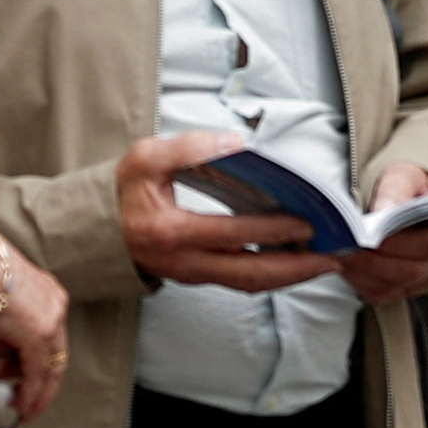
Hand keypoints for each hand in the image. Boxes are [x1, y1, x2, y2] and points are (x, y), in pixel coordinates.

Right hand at [0, 238, 70, 418]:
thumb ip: (4, 329)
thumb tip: (4, 356)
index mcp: (46, 291)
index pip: (49, 334)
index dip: (36, 358)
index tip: (21, 372)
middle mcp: (55, 305)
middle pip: (56, 354)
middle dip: (40, 381)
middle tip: (26, 398)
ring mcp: (50, 321)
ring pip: (51, 367)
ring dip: (36, 391)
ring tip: (21, 406)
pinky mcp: (39, 336)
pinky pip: (39, 374)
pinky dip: (32, 394)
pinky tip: (23, 407)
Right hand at [116, 129, 345, 291]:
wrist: (97, 231)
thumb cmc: (124, 193)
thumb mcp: (145, 159)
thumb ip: (189, 147)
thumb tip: (236, 143)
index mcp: (171, 232)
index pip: (230, 234)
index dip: (269, 230)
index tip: (305, 222)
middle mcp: (184, 262)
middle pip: (249, 275)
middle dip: (294, 269)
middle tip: (330, 257)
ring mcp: (192, 275)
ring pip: (248, 284)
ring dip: (288, 277)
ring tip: (322, 263)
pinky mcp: (198, 277)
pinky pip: (240, 281)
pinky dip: (271, 274)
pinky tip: (293, 263)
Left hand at [335, 157, 427, 305]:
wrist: (406, 196)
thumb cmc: (409, 184)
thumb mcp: (406, 174)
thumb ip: (397, 188)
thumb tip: (383, 212)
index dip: (399, 243)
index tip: (367, 234)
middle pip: (412, 269)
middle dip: (374, 259)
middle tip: (343, 246)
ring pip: (396, 284)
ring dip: (363, 272)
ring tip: (337, 252)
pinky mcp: (407, 287)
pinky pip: (383, 292)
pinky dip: (359, 280)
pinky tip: (342, 263)